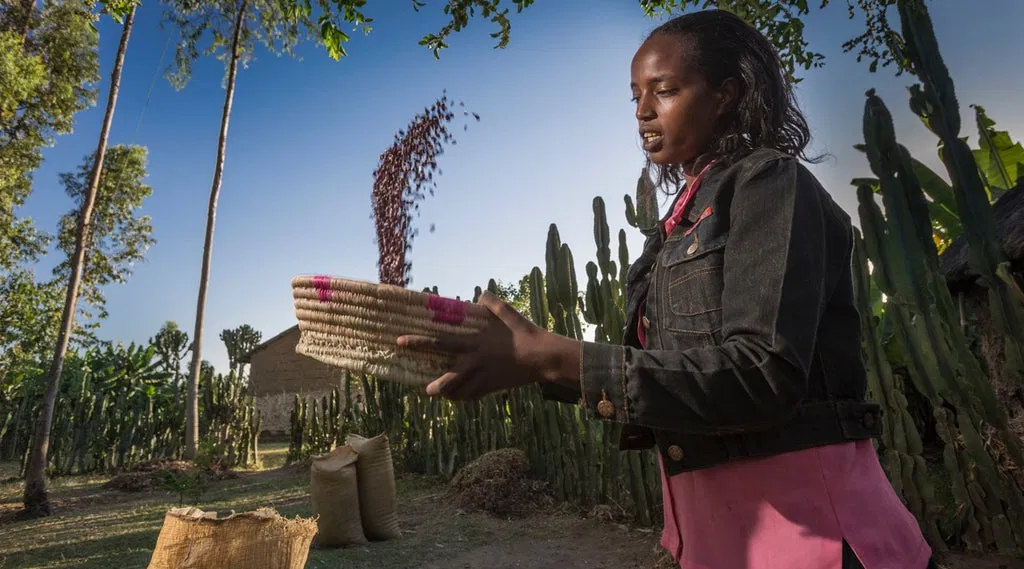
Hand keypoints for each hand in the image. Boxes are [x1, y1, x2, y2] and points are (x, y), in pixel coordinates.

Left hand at [396, 291, 579, 399]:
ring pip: (459, 393)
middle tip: (426, 389)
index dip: (417, 342)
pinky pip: (474, 397)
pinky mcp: (493, 388)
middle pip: (447, 381)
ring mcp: (483, 378)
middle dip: (435, 388)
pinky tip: (464, 396)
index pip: (438, 343)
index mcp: (473, 343)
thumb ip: (492, 303)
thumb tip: (481, 295)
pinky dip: (466, 397)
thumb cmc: (525, 333)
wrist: (543, 358)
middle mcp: (473, 363)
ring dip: (450, 394)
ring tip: (444, 393)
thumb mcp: (508, 313)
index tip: (400, 342)